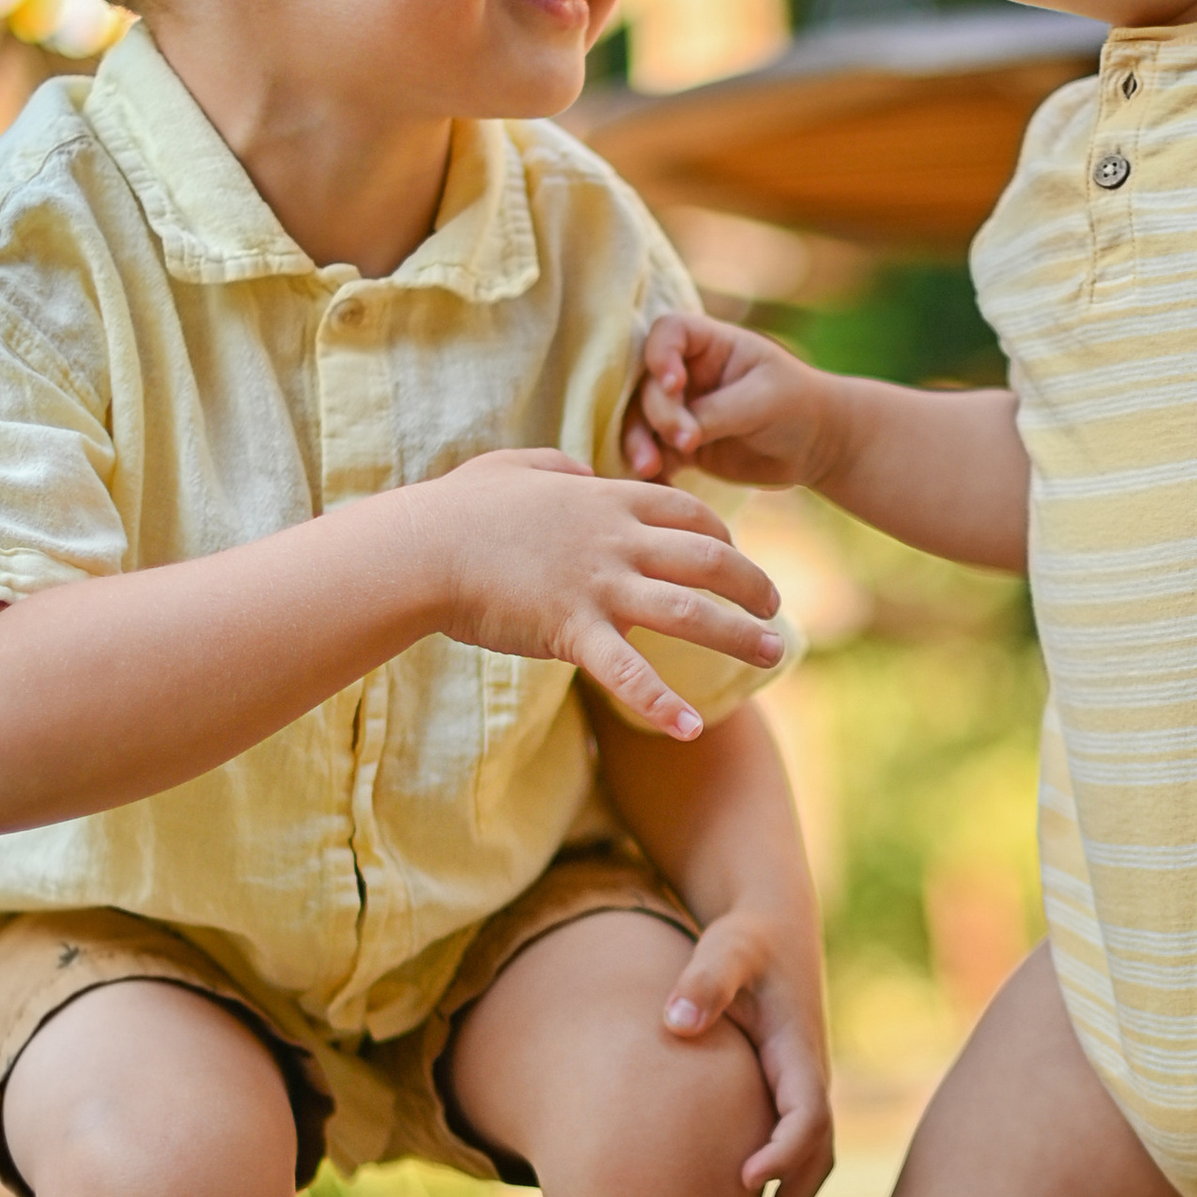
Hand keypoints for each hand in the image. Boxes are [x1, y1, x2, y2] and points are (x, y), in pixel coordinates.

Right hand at [421, 447, 782, 741]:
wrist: (420, 549)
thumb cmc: (458, 509)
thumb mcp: (516, 468)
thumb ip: (559, 470)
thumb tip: (580, 475)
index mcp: (607, 500)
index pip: (689, 511)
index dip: (724, 534)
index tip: (738, 558)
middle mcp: (616, 540)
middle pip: (710, 558)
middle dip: (753, 584)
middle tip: (776, 609)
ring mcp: (598, 585)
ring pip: (690, 611)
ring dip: (739, 635)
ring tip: (774, 655)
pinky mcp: (571, 630)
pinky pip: (628, 673)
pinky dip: (663, 702)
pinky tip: (691, 729)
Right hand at [625, 314, 841, 493]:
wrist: (816, 446)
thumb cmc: (797, 406)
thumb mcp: (762, 401)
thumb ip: (716, 412)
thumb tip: (675, 436)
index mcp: (710, 345)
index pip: (669, 332)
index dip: (660, 354)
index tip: (673, 384)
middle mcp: (688, 373)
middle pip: (647, 383)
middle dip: (659, 413)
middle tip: (687, 441)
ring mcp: (682, 410)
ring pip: (641, 421)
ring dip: (638, 443)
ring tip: (649, 468)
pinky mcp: (682, 446)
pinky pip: (654, 455)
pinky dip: (651, 471)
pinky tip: (656, 486)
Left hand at [663, 910, 832, 1196]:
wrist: (771, 925)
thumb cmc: (744, 939)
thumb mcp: (726, 948)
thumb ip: (705, 981)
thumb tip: (675, 1024)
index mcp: (799, 1050)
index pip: (809, 1115)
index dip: (783, 1152)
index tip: (744, 1180)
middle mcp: (808, 1077)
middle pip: (817, 1156)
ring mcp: (798, 1090)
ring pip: (810, 1163)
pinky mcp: (782, 1096)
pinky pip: (790, 1153)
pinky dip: (775, 1190)